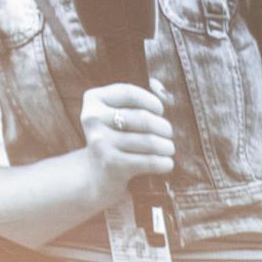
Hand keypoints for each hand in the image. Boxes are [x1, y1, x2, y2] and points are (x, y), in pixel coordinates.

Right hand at [77, 83, 174, 203]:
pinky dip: (163, 163)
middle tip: (168, 133)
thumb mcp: (116, 115)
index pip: (129, 92)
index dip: (151, 100)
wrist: (96, 175)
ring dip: (166, 146)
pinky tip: (166, 163)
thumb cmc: (114, 138)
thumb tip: (160, 86)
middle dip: (163, 127)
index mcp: (93, 99)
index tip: (160, 111)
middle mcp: (93, 118)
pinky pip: (148, 161)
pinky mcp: (111, 164)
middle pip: (142, 118)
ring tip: (169, 148)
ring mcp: (100, 142)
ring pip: (148, 141)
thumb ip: (136, 99)